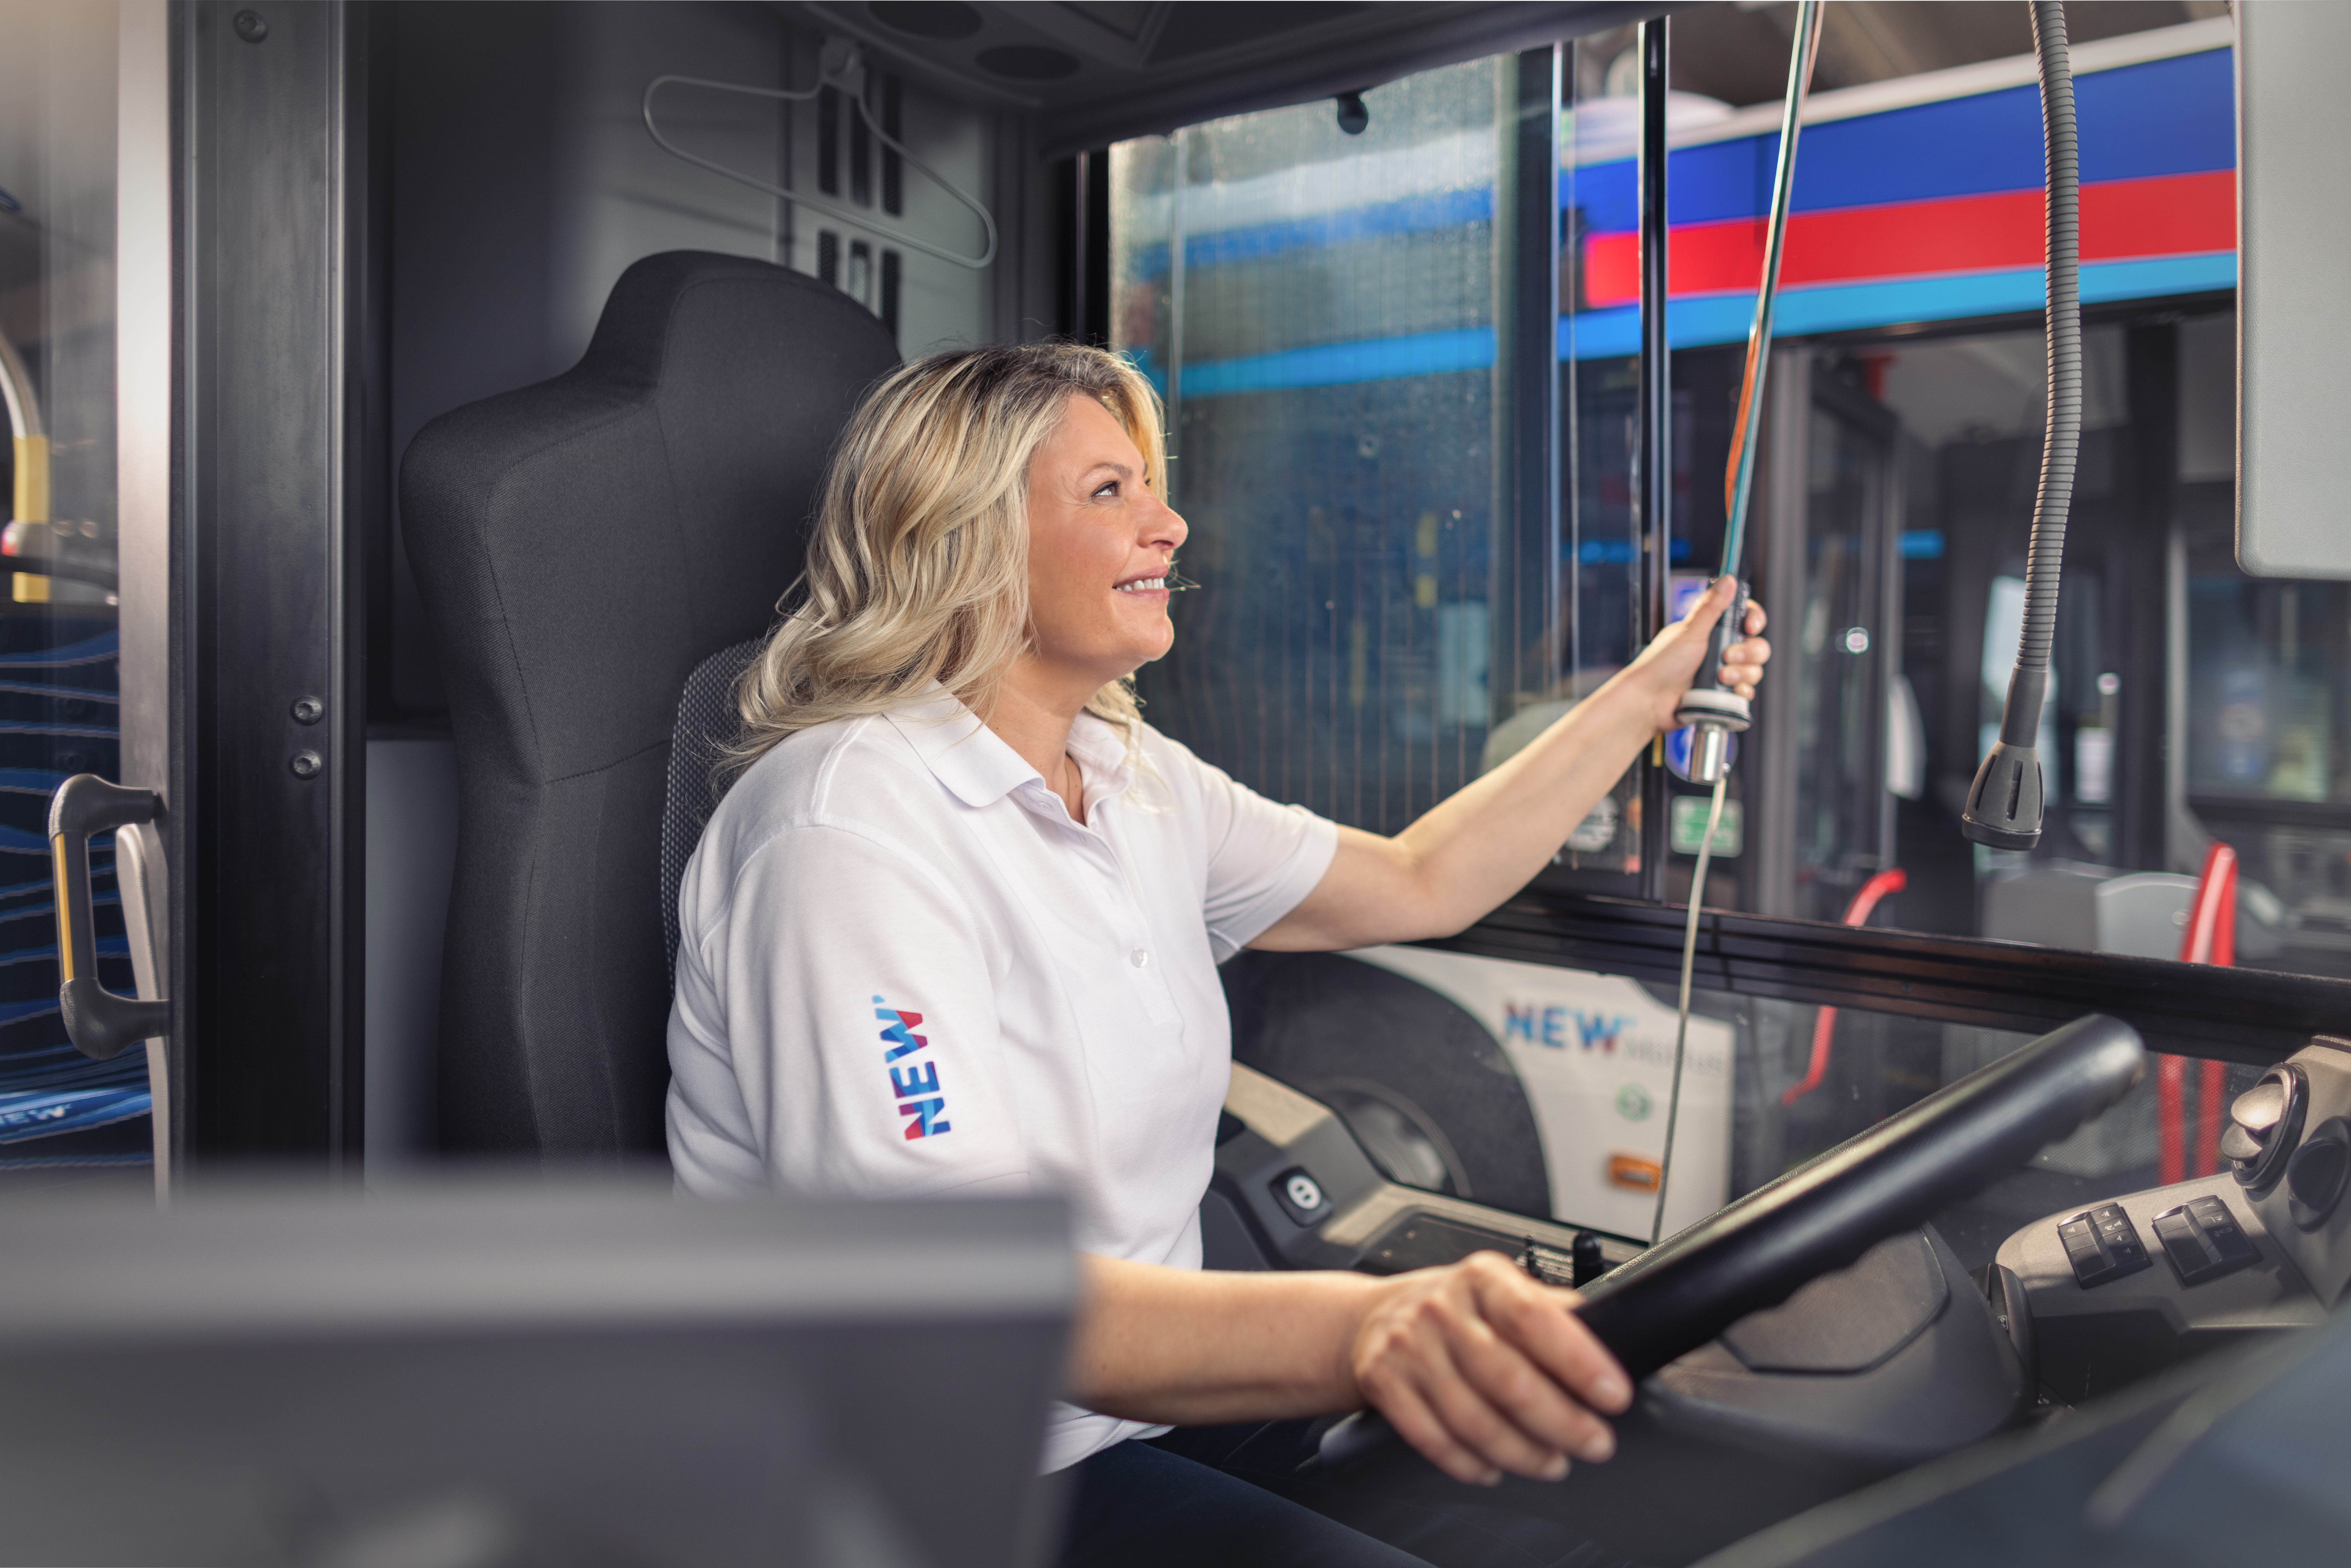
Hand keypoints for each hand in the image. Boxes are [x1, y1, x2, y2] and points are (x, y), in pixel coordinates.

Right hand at [1350, 1252, 1632, 1485]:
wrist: (1370, 1318)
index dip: (1578, 1360)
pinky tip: (1495, 1468)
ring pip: (1473, 1420)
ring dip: (1522, 1452)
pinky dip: (1470, 1464)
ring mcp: (1409, 1348)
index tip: (1613, 1395)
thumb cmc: (1452, 1309)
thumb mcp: (1500, 1290)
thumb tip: (1611, 1329)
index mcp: (1481, 1280)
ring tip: (1553, 1462)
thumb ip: (1550, 1309)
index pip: (1534, 1317)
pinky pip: (1434, 1439)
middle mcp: (1441, 1309)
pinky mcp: (1385, 1384)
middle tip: (1595, 1443)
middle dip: (1562, 1421)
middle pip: (1508, 1379)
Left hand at [1622, 576, 1770, 733]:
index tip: (1750, 627)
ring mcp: (1723, 672)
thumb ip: (1711, 606)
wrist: (1650, 701)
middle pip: (1756, 646)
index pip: (1746, 618)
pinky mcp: (1722, 693)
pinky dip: (1740, 692)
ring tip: (1719, 677)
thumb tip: (1728, 579)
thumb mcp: (1689, 631)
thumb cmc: (1662, 664)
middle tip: (1726, 656)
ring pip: (1754, 670)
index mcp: (1712, 630)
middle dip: (1747, 652)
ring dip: (1741, 674)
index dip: (1754, 621)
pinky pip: (1745, 692)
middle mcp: (1720, 650)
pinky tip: (1726, 690)